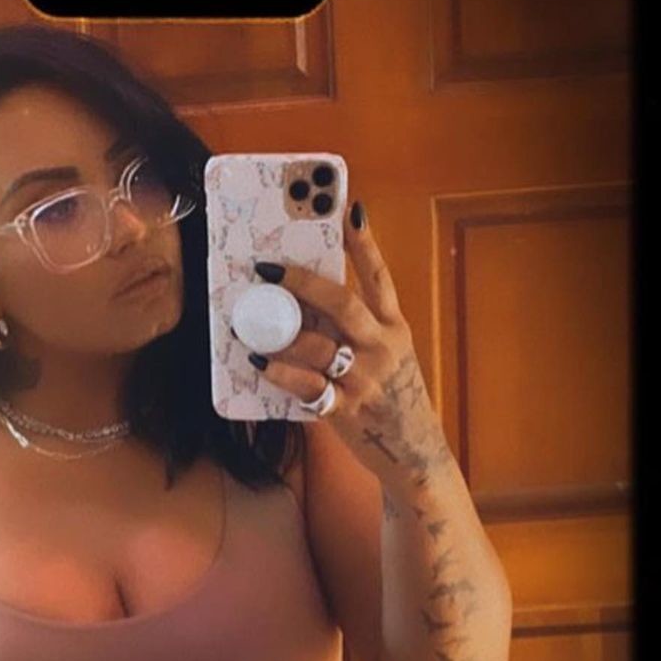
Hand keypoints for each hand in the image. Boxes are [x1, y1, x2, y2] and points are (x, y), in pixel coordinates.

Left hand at [247, 201, 454, 490]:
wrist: (413, 451)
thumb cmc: (390, 397)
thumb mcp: (387, 355)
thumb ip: (356, 329)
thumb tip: (304, 302)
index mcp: (394, 327)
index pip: (379, 277)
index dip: (364, 243)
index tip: (347, 209)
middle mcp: (383, 348)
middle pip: (342, 304)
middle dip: (302, 283)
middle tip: (267, 268)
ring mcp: (365, 380)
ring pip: (318, 346)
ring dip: (278, 334)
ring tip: (247, 324)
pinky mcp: (347, 410)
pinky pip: (308, 388)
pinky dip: (280, 374)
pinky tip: (258, 364)